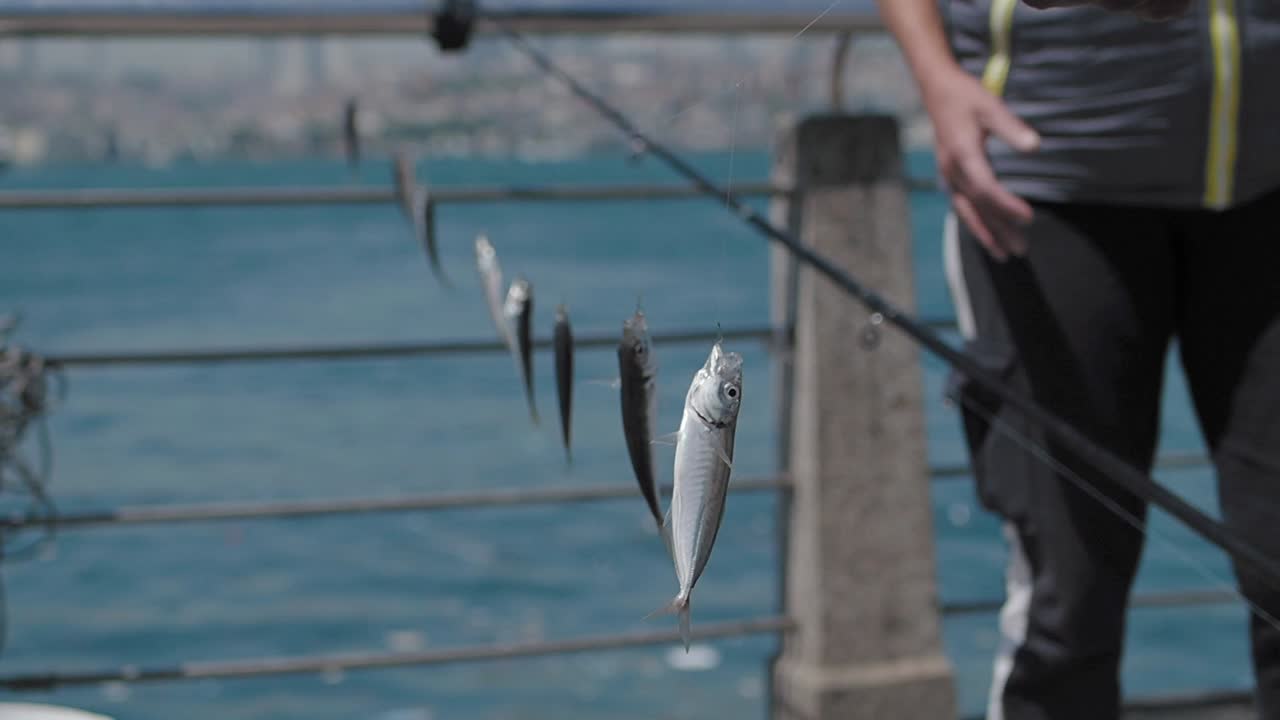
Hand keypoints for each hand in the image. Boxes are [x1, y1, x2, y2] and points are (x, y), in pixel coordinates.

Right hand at [923, 67, 1040, 261]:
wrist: (938, 92)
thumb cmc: (967, 97)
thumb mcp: (990, 106)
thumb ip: (1011, 127)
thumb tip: (1034, 146)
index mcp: (963, 155)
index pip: (986, 188)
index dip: (1006, 205)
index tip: (1028, 217)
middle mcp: (953, 171)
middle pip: (977, 208)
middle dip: (998, 231)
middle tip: (1020, 250)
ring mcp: (949, 176)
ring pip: (967, 212)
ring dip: (986, 234)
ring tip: (1004, 254)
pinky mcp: (950, 176)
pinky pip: (962, 206)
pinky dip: (975, 223)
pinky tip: (987, 235)